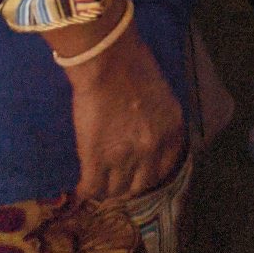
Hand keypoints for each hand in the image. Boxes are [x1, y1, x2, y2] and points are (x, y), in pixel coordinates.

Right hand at [64, 23, 185, 200]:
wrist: (108, 61)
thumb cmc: (134, 66)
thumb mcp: (161, 97)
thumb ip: (158, 122)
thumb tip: (146, 136)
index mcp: (171, 131)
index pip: (164, 169)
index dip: (148, 174)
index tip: (138, 174)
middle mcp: (152, 149)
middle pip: (140, 185)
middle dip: (128, 185)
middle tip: (116, 180)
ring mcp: (125, 157)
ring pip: (115, 190)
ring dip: (106, 189)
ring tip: (98, 183)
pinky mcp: (96, 159)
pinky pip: (92, 188)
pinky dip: (85, 190)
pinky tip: (82, 187)